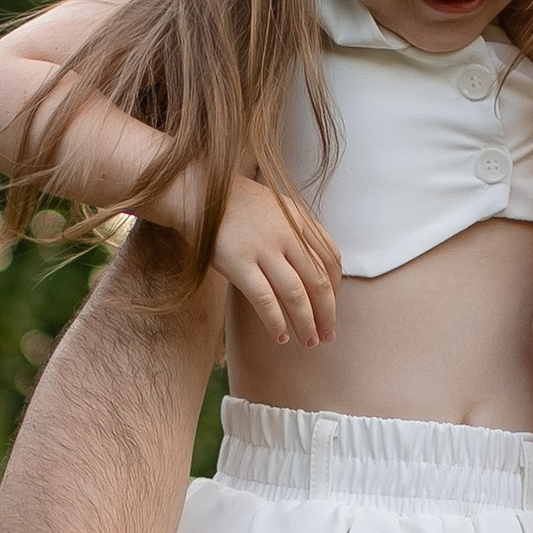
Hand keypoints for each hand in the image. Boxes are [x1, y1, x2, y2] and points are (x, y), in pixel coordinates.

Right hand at [188, 175, 339, 353]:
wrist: (197, 191)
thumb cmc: (237, 204)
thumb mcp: (276, 207)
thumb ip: (298, 231)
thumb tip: (319, 268)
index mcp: (298, 219)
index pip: (330, 259)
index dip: (336, 288)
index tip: (330, 306)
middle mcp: (286, 234)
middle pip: (319, 281)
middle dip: (327, 313)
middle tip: (328, 335)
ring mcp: (262, 248)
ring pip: (296, 294)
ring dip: (306, 323)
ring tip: (309, 341)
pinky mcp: (238, 262)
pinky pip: (265, 300)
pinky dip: (276, 322)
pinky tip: (280, 336)